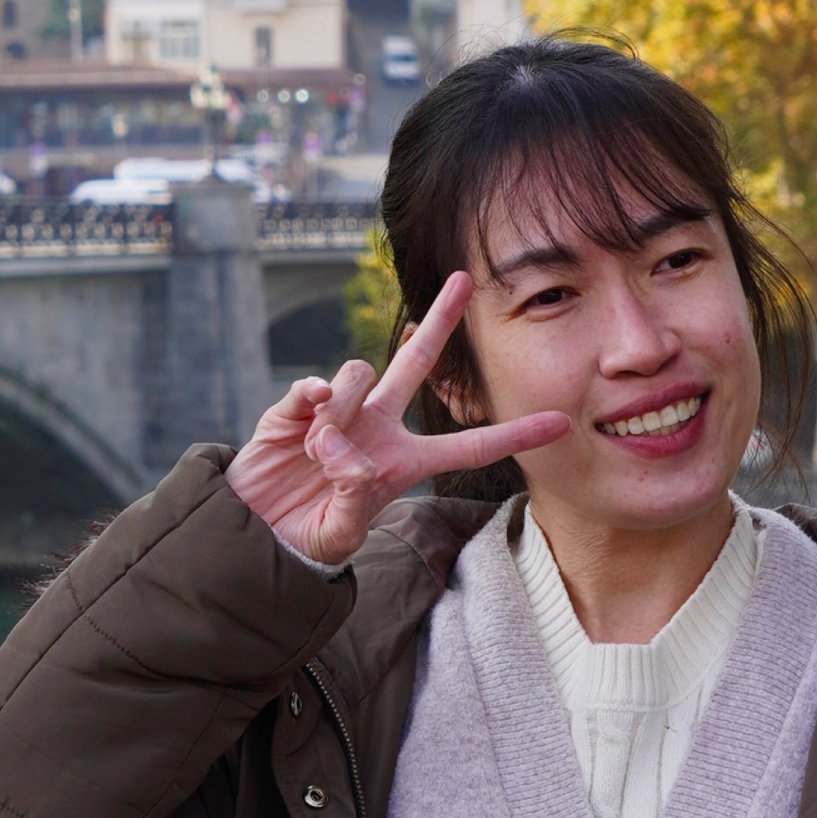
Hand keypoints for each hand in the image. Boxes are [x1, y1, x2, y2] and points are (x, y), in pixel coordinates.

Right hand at [225, 270, 571, 568]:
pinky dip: (313, 398)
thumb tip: (352, 455)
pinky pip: (315, 385)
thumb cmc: (307, 536)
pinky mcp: (298, 407)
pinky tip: (306, 418)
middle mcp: (378, 426)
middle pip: (417, 363)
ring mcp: (339, 411)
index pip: (469, 446)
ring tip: (318, 457)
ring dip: (342, 414)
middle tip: (464, 281)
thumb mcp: (340, 533)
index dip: (514, 435)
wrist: (255, 529)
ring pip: (359, 375)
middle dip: (440, 321)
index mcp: (404, 462)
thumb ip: (354, 498)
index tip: (561, 422)